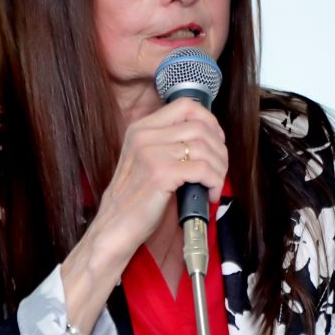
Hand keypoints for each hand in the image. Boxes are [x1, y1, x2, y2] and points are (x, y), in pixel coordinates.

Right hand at [60, 98, 226, 334]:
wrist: (114, 228)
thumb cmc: (135, 199)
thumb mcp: (145, 159)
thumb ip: (168, 142)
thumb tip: (208, 136)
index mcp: (141, 128)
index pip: (185, 106)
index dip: (209, 120)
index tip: (216, 140)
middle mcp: (144, 135)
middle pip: (200, 127)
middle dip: (219, 149)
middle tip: (219, 169)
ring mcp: (151, 153)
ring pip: (205, 147)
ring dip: (219, 167)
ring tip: (215, 183)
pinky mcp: (160, 174)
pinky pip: (203, 169)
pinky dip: (214, 182)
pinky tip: (210, 194)